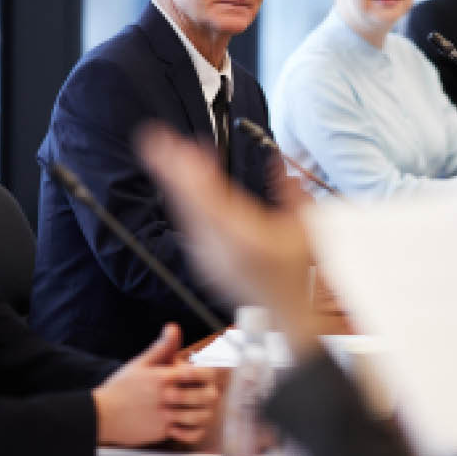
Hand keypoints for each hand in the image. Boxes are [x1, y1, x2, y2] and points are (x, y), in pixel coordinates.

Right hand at [93, 323, 219, 445]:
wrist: (100, 415)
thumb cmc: (120, 388)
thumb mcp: (139, 364)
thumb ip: (161, 347)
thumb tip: (173, 327)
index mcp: (162, 377)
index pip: (197, 373)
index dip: (209, 373)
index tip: (208, 374)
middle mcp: (165, 397)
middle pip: (205, 396)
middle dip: (211, 393)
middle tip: (210, 392)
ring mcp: (164, 416)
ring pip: (200, 416)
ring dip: (205, 412)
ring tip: (203, 408)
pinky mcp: (160, 432)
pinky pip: (188, 434)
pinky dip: (195, 430)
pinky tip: (192, 424)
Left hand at [136, 123, 322, 359]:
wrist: (286, 316)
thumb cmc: (296, 275)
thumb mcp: (302, 229)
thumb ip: (290, 192)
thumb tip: (277, 159)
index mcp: (245, 237)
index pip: (210, 197)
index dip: (190, 170)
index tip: (179, 146)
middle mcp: (220, 247)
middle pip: (188, 201)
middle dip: (171, 168)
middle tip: (154, 139)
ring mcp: (209, 257)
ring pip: (185, 213)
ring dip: (176, 182)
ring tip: (167, 154)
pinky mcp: (205, 263)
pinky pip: (189, 226)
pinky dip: (185, 202)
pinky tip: (183, 183)